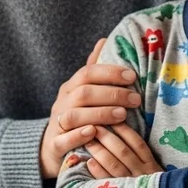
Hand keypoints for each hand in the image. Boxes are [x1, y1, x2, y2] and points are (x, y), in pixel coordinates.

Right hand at [39, 39, 139, 176]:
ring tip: (122, 115)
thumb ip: (94, 70)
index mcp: (70, 88)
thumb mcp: (83, 93)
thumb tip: (105, 40)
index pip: (87, 73)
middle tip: (135, 99)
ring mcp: (56, 124)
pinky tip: (93, 132)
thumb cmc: (77, 116)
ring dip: (100, 113)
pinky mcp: (54, 145)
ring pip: (74, 115)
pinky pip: (63, 139)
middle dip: (111, 94)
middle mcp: (62, 103)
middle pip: (83, 93)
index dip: (109, 72)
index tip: (132, 76)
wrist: (52, 147)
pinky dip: (78, 135)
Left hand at [84, 124, 161, 177]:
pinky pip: (108, 182)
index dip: (124, 130)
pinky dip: (98, 171)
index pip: (137, 143)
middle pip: (123, 151)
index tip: (112, 118)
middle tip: (93, 125)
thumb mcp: (153, 171)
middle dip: (106, 137)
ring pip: (114, 165)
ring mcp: (132, 186)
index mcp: (151, 165)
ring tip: (87, 140)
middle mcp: (143, 175)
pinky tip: (88, 162)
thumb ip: (141, 155)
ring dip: (99, 151)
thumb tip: (122, 131)